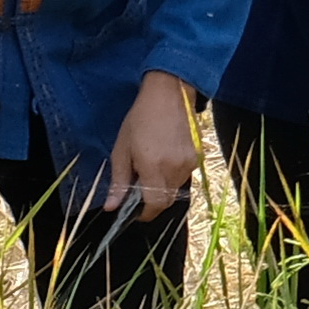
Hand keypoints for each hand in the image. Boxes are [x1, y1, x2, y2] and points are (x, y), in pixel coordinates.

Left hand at [107, 75, 196, 215]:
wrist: (169, 94)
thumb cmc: (140, 119)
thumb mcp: (121, 149)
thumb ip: (119, 181)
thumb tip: (111, 207)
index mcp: (153, 167)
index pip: (154, 205)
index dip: (144, 214)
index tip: (134, 212)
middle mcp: (175, 169)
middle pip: (166, 201)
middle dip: (152, 201)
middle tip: (139, 187)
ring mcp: (189, 163)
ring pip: (175, 189)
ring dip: (162, 187)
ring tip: (151, 166)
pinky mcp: (197, 157)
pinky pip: (183, 176)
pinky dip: (172, 175)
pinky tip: (164, 157)